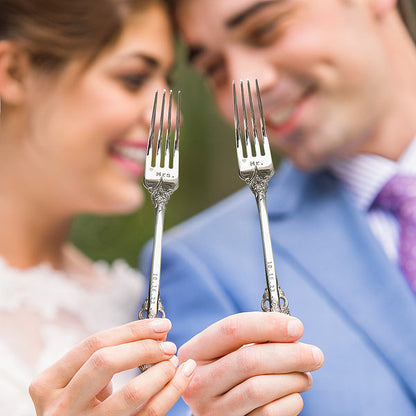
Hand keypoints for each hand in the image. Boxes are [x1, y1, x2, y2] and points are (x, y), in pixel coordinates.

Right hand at [29, 319, 195, 415]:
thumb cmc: (80, 405)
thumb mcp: (80, 380)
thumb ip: (108, 355)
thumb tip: (157, 330)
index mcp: (49, 383)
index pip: (94, 344)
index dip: (132, 330)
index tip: (160, 324)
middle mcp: (60, 407)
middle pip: (106, 362)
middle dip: (144, 347)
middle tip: (168, 344)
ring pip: (131, 393)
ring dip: (162, 372)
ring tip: (174, 362)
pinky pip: (149, 415)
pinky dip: (171, 393)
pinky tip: (181, 378)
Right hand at [178, 312, 323, 415]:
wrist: (219, 410)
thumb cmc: (231, 370)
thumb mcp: (231, 350)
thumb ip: (255, 338)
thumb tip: (292, 330)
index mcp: (195, 352)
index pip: (231, 330)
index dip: (267, 325)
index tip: (297, 327)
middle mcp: (198, 382)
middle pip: (249, 360)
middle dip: (290, 354)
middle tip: (315, 354)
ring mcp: (212, 410)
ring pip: (261, 388)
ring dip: (293, 379)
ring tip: (305, 375)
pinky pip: (270, 413)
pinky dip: (290, 401)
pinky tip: (292, 394)